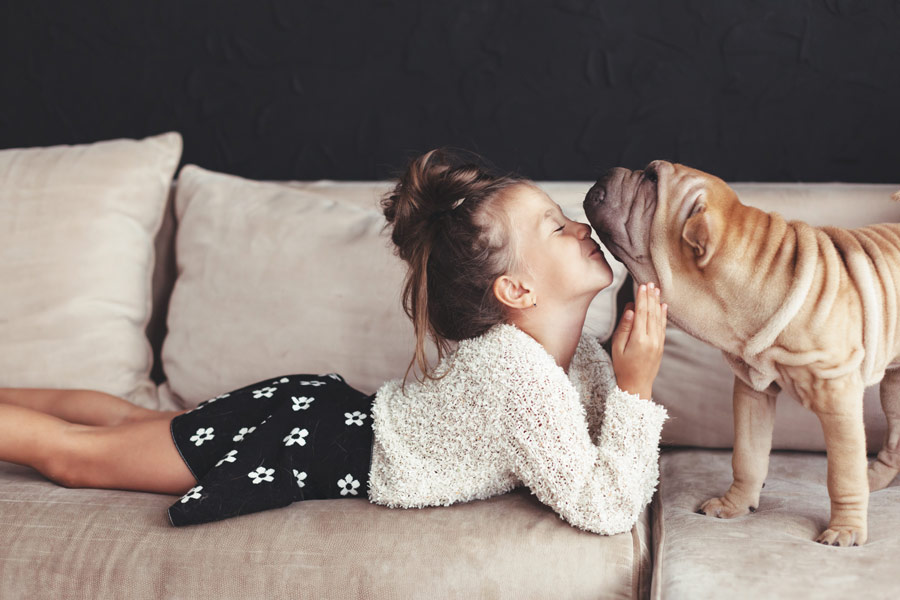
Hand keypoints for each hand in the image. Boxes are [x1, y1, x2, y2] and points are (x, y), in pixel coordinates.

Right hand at [611, 282, 666, 399]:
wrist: (637, 385)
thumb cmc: (623, 367)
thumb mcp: (617, 348)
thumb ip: (624, 328)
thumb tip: (630, 310)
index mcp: (639, 339)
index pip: (641, 313)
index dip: (641, 298)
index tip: (641, 286)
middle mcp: (652, 339)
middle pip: (651, 313)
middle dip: (650, 297)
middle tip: (649, 283)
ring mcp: (658, 342)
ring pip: (659, 318)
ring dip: (657, 302)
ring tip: (656, 289)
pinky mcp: (661, 345)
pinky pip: (663, 326)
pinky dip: (663, 315)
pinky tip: (663, 305)